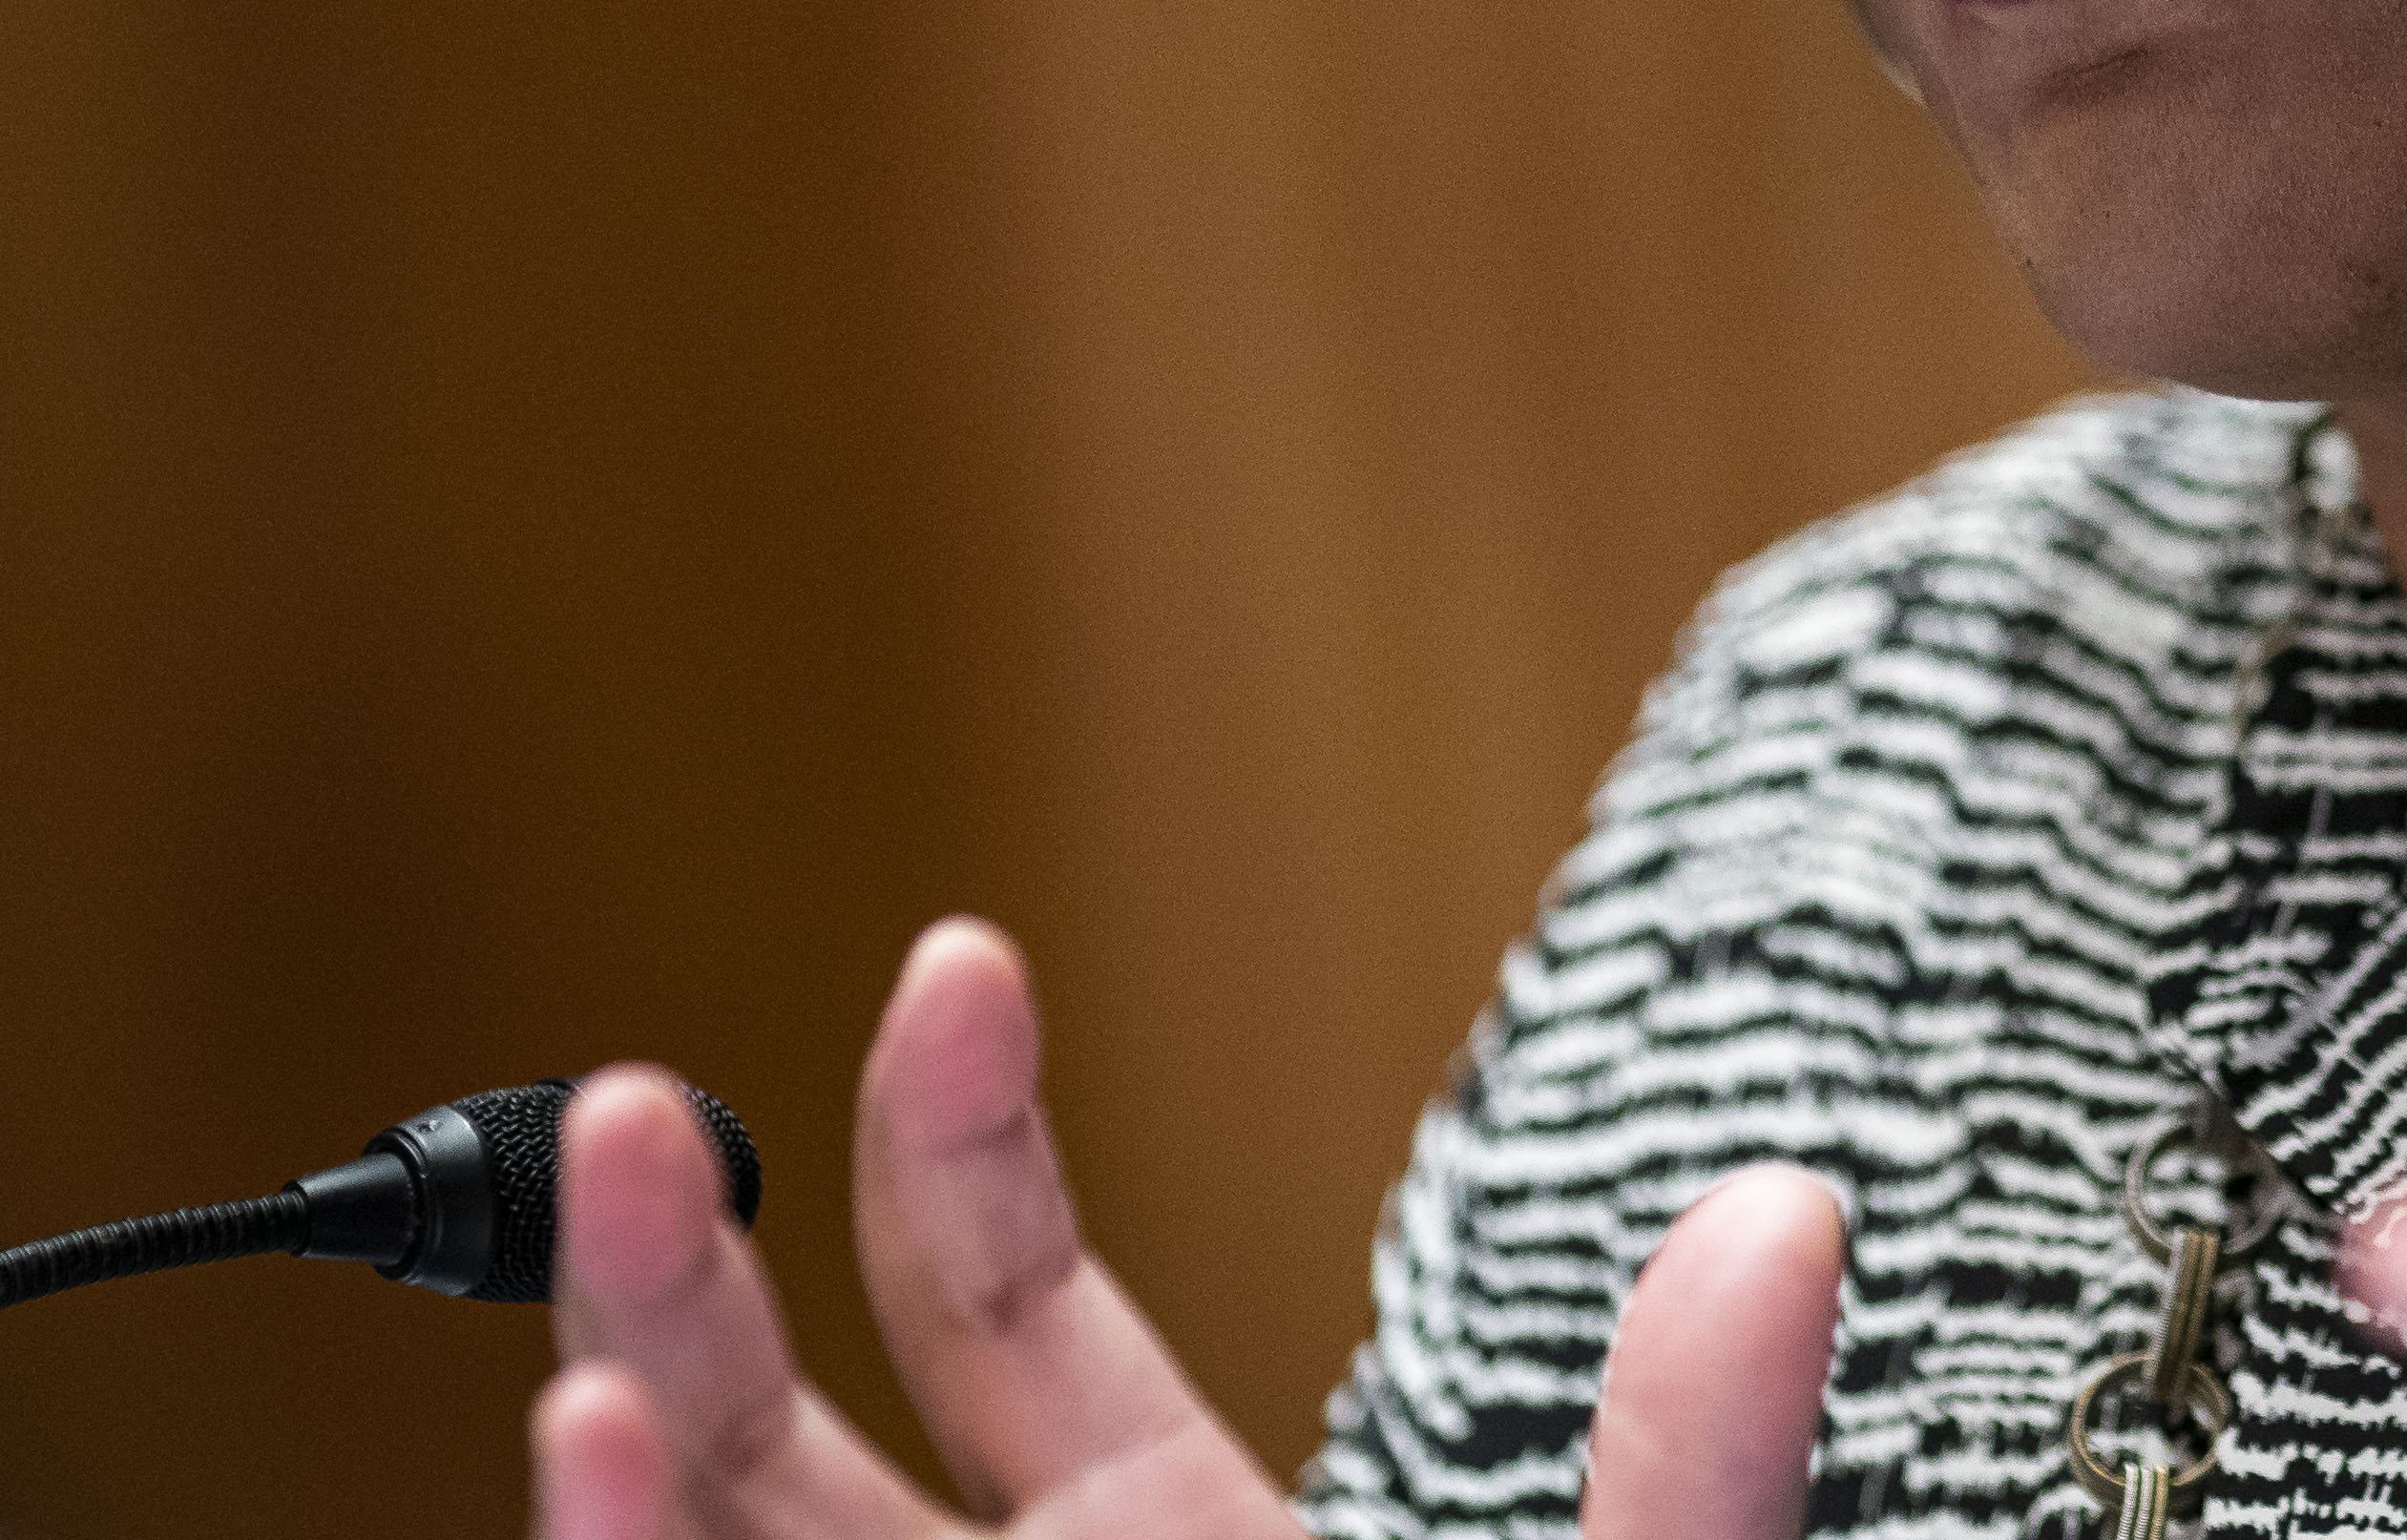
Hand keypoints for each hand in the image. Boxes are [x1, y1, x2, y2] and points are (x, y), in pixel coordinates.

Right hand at [531, 919, 1841, 1539]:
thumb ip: (1690, 1471)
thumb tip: (1788, 1213)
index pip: (1004, 1315)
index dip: (956, 1134)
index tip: (954, 961)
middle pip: (775, 1452)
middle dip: (678, 1281)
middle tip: (634, 1123)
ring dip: (618, 1501)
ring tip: (579, 1401)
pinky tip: (596, 1532)